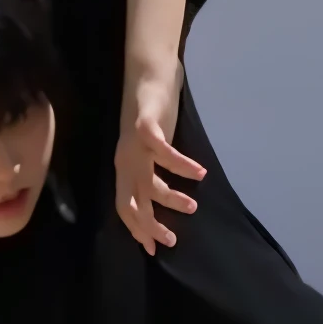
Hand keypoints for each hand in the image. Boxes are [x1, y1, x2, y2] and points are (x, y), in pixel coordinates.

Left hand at [115, 62, 205, 254]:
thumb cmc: (151, 114)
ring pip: (146, 178)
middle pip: (132, 199)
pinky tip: (197, 172)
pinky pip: (159, 149)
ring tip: (193, 204)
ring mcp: (133, 142)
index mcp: (125, 166)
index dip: (136, 228)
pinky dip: (178, 164)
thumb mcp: (150, 150)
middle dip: (150, 223)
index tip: (154, 249)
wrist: (146, 74)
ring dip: (169, 196)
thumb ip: (154, 171)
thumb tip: (165, 199)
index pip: (124, 205)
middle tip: (172, 240)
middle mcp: (126, 158)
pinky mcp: (144, 124)